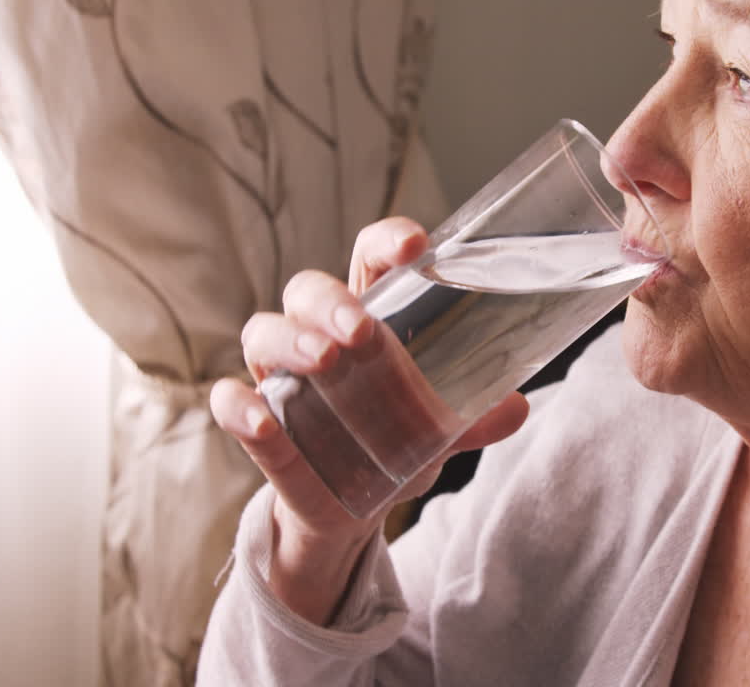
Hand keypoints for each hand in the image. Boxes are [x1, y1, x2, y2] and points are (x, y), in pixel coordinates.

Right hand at [210, 217, 529, 622]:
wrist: (354, 508)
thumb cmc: (395, 439)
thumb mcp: (440, 429)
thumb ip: (475, 417)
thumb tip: (518, 407)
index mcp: (369, 316)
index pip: (370, 259)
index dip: (387, 242)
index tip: (415, 245)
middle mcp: (316, 334)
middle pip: (308, 290)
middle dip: (331, 301)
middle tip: (361, 330)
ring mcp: (280, 377)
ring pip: (263, 332)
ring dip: (290, 340)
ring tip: (323, 359)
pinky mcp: (257, 426)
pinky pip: (230, 403)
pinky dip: (240, 408)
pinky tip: (262, 419)